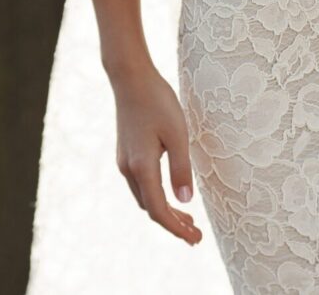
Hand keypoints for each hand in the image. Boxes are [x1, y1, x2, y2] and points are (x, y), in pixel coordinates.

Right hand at [110, 64, 202, 244]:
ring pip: (144, 197)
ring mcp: (124, 161)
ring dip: (164, 209)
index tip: (194, 239)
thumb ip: (181, 169)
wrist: (130, 78)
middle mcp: (128, 169)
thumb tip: (186, 202)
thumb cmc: (157, 101)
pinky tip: (169, 190)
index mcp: (142, 167)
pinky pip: (140, 184)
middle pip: (150, 207)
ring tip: (187, 215)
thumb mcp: (177, 133)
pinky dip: (156, 194)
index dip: (176, 228)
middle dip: (172, 223)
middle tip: (195, 233)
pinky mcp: (125, 152)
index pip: (159, 210)